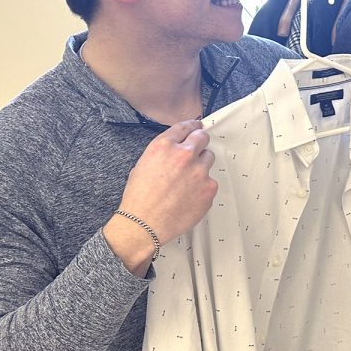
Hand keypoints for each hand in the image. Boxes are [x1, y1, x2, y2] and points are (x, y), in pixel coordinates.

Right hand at [105, 120, 217, 274]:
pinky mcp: (210, 188)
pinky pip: (211, 181)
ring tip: (187, 181)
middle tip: (196, 150)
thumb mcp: (142, 165)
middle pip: (203, 137)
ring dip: (201, 165)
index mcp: (164, 146)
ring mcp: (200, 171)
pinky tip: (189, 196)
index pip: (185, 127)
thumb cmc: (139, 197)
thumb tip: (176, 149)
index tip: (197, 126)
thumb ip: (163, 153)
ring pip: (209, 158)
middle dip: (200, 142)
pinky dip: (203, 186)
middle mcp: (184, 155)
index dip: (192, 126)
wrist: (144, 224)